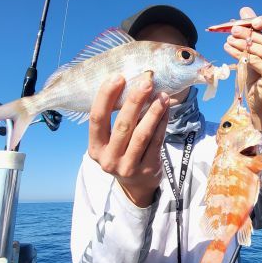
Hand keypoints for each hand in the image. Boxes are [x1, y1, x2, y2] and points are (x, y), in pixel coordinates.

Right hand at [88, 72, 168, 206]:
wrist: (136, 186)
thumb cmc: (122, 153)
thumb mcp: (111, 142)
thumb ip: (115, 119)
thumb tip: (132, 84)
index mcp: (95, 148)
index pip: (96, 119)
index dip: (106, 97)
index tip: (117, 77)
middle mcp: (109, 159)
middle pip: (122, 125)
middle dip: (135, 101)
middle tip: (146, 82)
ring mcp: (128, 167)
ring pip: (142, 134)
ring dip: (153, 112)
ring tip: (162, 95)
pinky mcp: (147, 170)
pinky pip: (156, 142)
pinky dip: (162, 123)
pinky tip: (166, 109)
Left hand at [224, 7, 261, 129]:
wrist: (259, 101)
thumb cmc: (258, 75)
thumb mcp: (256, 50)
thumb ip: (254, 31)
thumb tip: (244, 10)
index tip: (252, 22)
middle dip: (250, 34)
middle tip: (232, 30)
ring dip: (243, 44)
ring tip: (228, 40)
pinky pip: (258, 61)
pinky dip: (242, 54)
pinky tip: (230, 50)